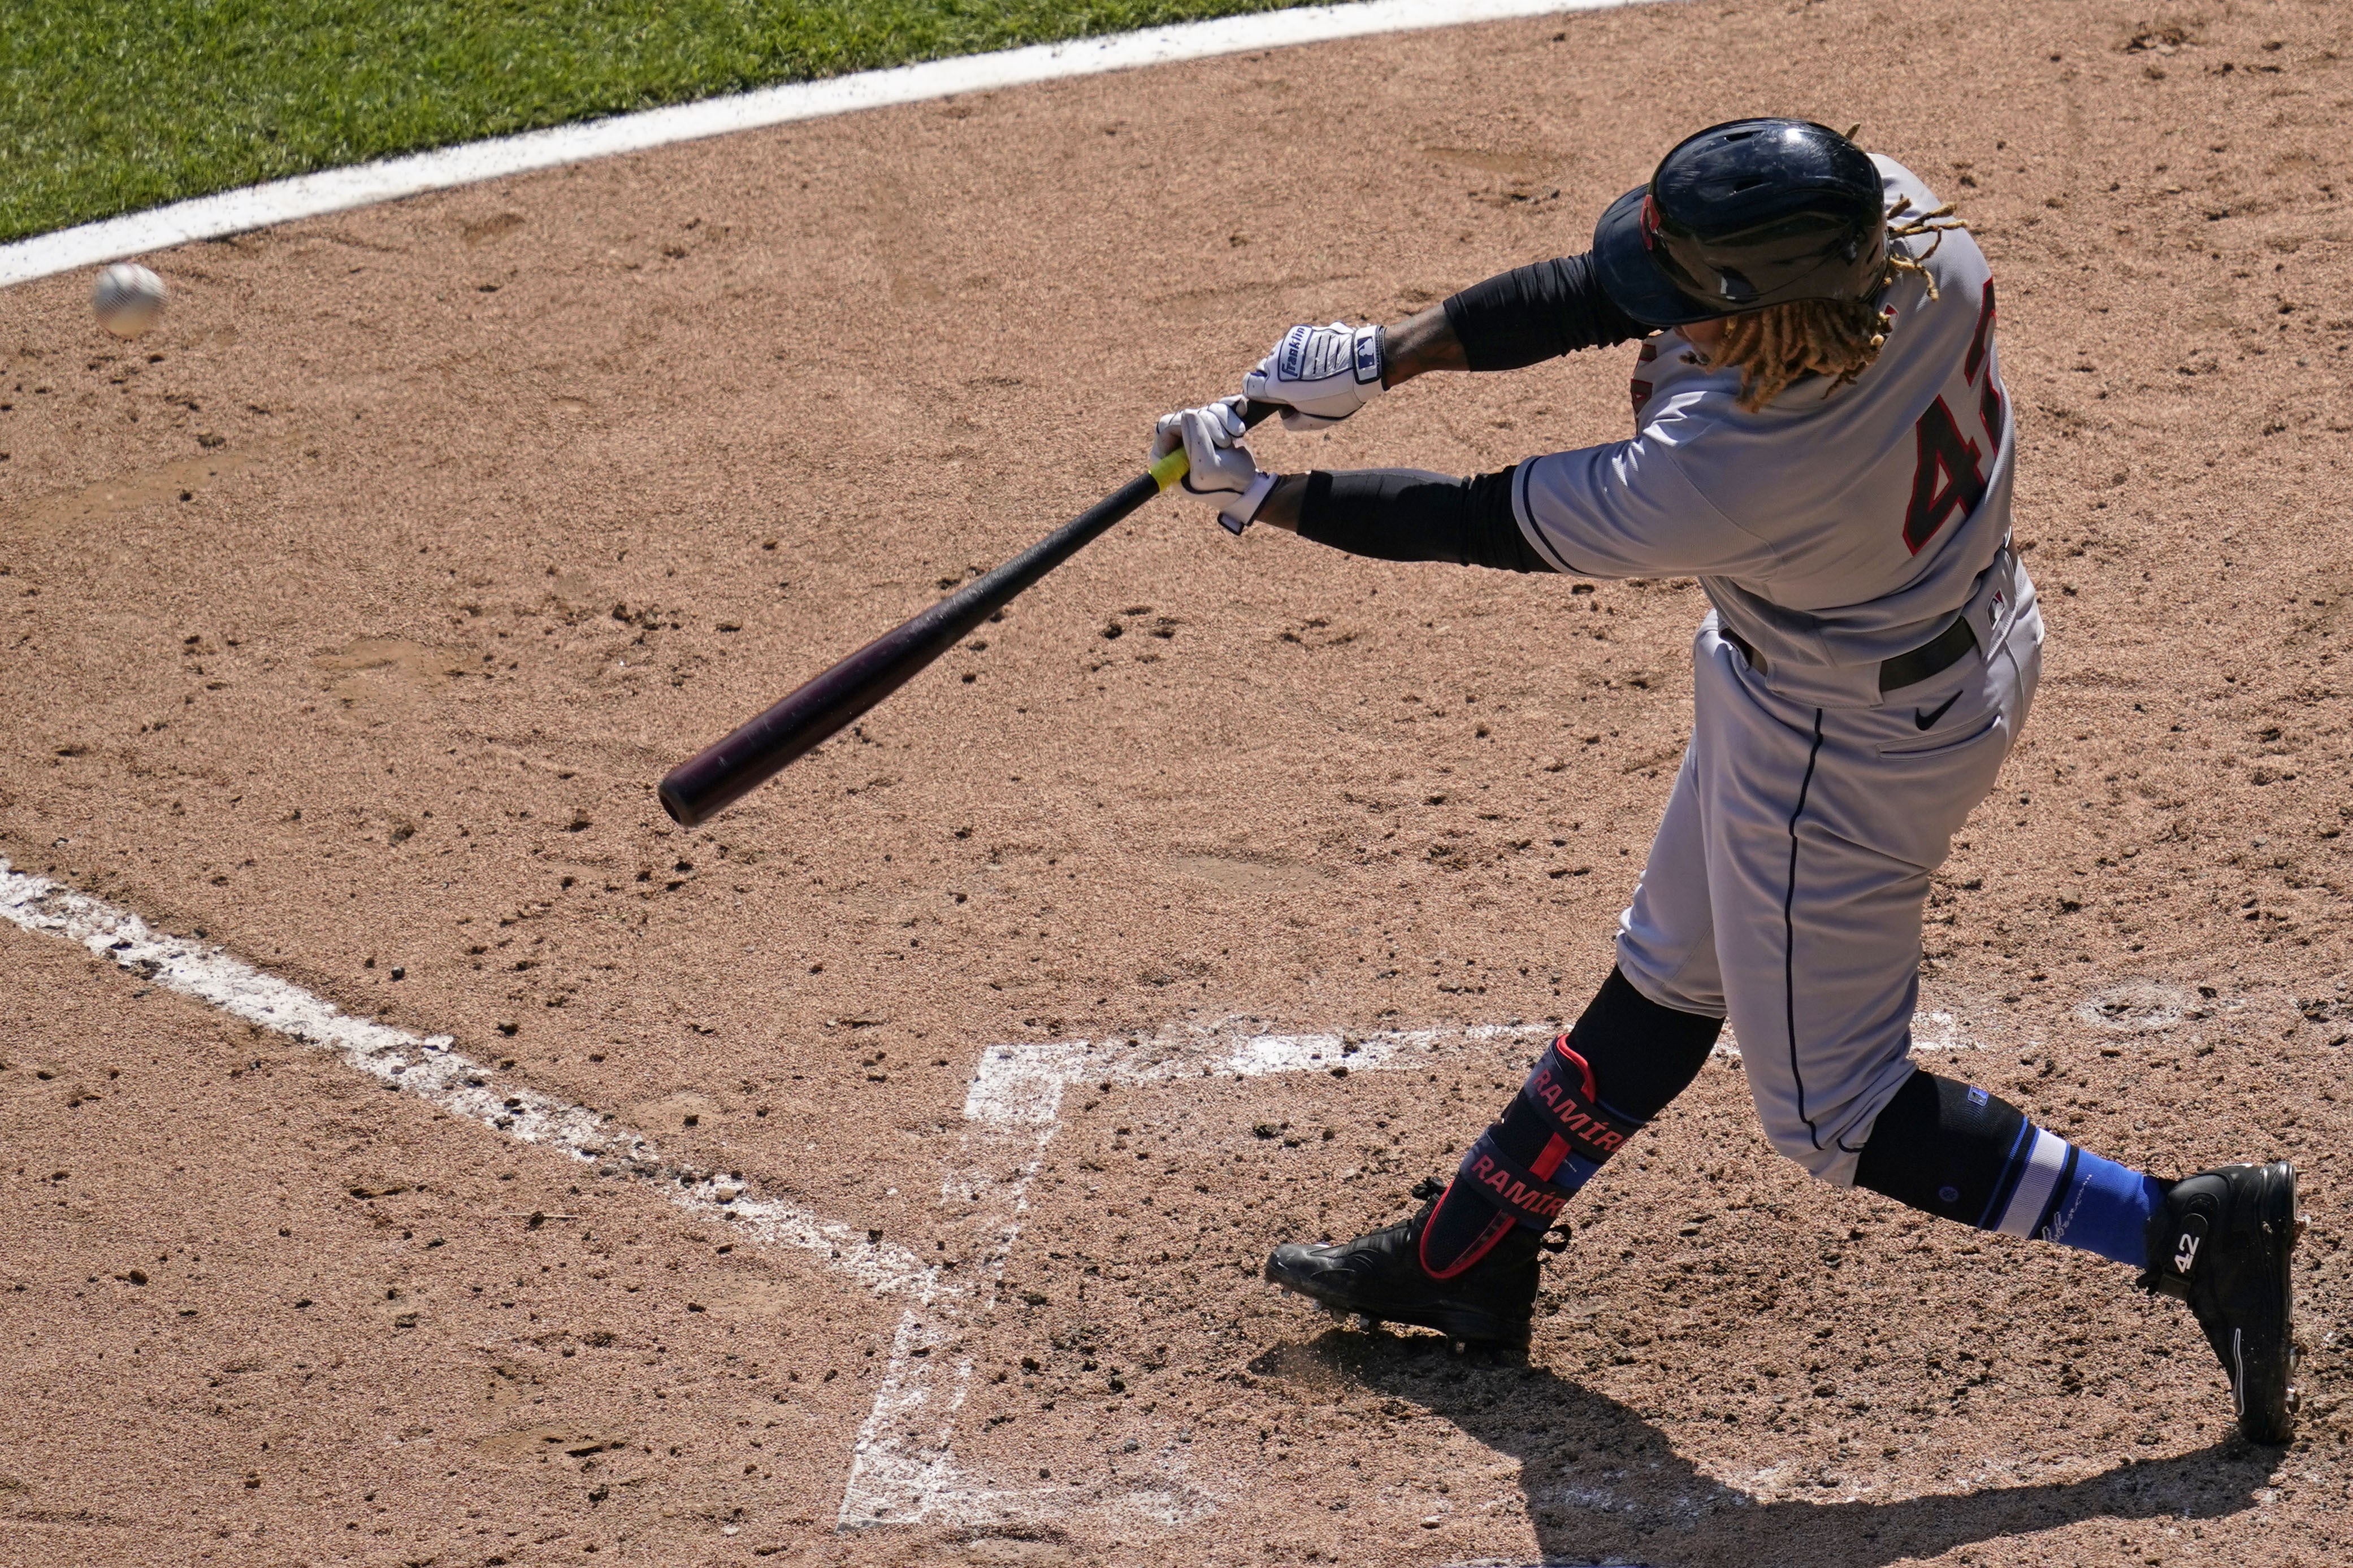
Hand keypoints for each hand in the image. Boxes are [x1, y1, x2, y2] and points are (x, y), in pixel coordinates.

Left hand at [1151, 398, 1273, 533]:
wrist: (1246, 487)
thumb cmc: (1223, 485)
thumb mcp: (1206, 467)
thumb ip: (1194, 440)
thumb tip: (1188, 413)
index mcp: (1166, 455)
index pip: (1167, 425)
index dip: (1186, 426)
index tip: (1205, 437)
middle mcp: (1178, 441)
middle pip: (1189, 415)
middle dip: (1211, 425)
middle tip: (1224, 444)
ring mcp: (1197, 431)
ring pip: (1207, 410)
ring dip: (1225, 422)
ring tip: (1234, 441)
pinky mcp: (1214, 424)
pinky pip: (1220, 408)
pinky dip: (1233, 413)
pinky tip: (1239, 428)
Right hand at [1242, 321, 1384, 430]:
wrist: (1364, 363)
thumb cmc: (1340, 395)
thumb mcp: (1317, 420)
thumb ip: (1293, 422)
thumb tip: (1284, 415)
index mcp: (1275, 385)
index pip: (1249, 385)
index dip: (1257, 393)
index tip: (1271, 397)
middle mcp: (1277, 361)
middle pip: (1263, 369)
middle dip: (1274, 378)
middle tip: (1296, 388)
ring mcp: (1289, 343)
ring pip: (1278, 355)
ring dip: (1288, 364)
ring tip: (1311, 373)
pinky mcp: (1303, 331)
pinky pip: (1293, 344)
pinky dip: (1300, 352)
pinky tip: (1319, 360)